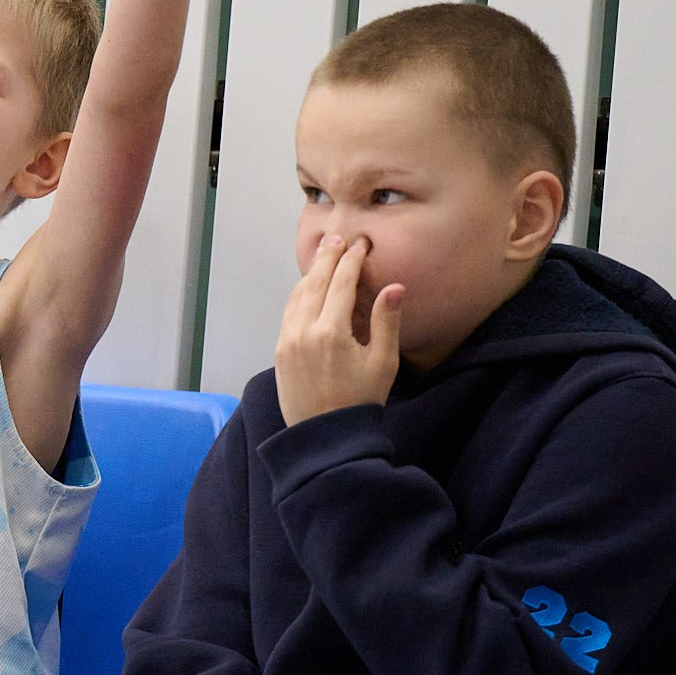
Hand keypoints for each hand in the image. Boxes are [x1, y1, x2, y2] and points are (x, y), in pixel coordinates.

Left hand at [273, 234, 401, 424]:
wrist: (325, 436)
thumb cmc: (360, 401)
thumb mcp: (382, 363)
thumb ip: (387, 322)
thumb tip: (395, 287)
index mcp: (331, 333)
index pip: (341, 283)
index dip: (352, 260)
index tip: (361, 244)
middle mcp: (304, 331)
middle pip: (315, 282)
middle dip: (329, 257)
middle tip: (340, 238)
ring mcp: (287, 340)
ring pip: (298, 294)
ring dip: (312, 272)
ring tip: (325, 253)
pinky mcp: (280, 350)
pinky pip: (289, 311)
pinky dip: (299, 292)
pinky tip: (308, 284)